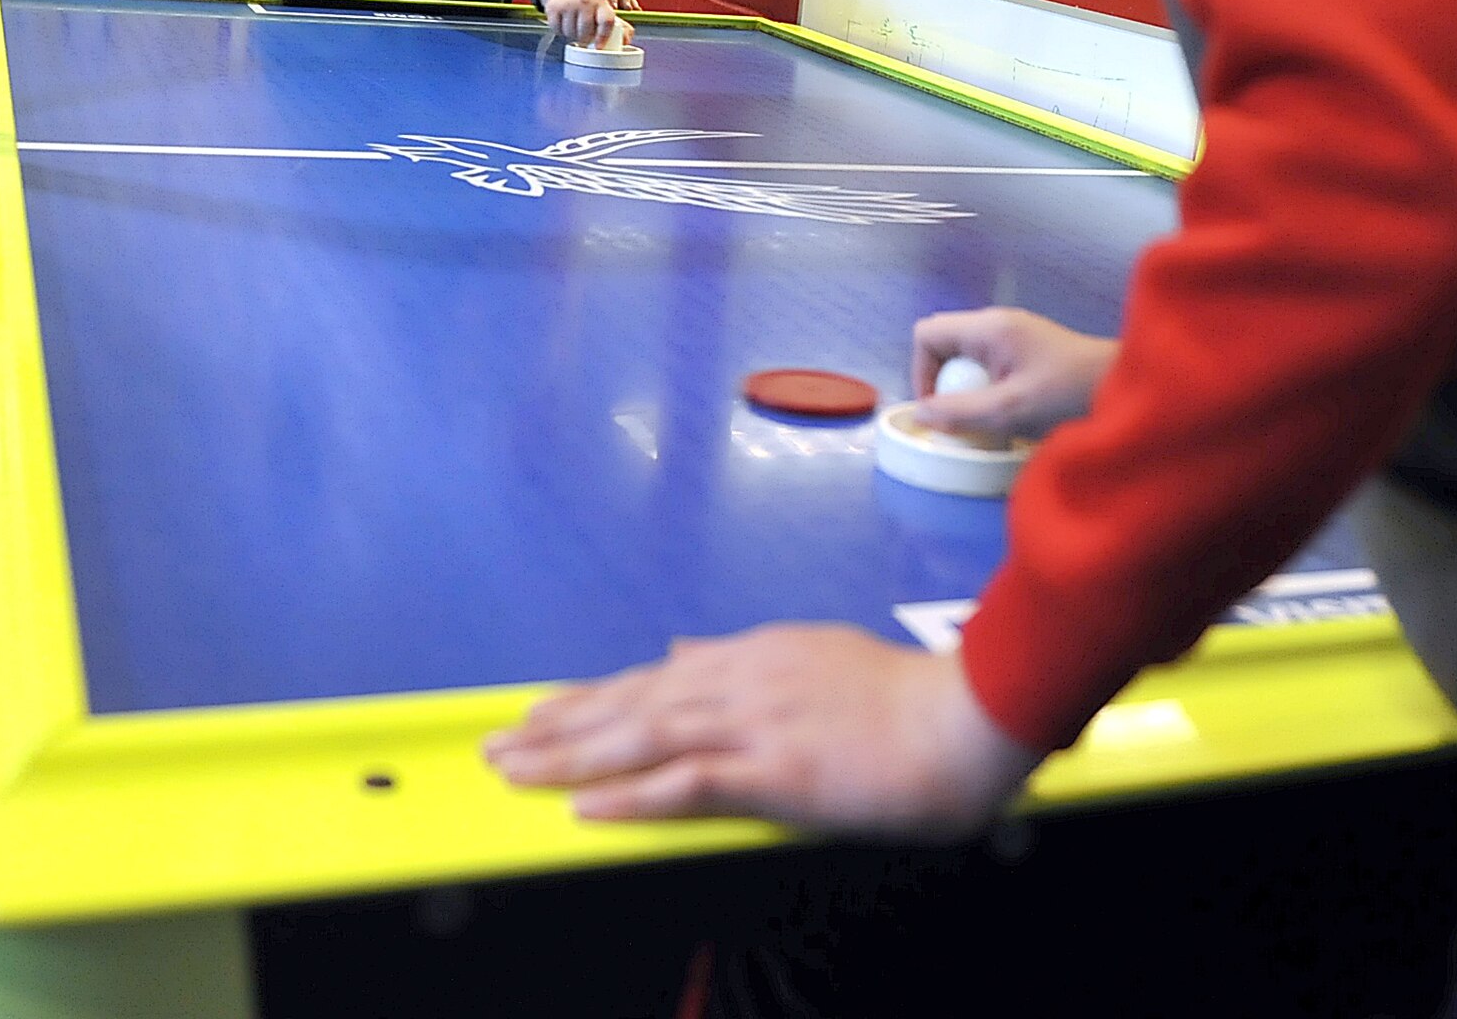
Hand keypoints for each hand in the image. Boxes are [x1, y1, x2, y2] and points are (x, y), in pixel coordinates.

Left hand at [483, 626, 1037, 836]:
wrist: (961, 718)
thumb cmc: (901, 699)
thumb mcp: (815, 654)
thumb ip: (746, 658)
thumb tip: (685, 649)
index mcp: (752, 656)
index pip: (652, 680)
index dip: (591, 699)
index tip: (542, 712)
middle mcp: (739, 680)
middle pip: (630, 706)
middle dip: (557, 726)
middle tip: (496, 743)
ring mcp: (753, 723)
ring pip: (641, 739)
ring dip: (569, 756)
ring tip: (513, 770)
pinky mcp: (773, 769)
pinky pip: (686, 785)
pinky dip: (630, 796)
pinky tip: (585, 807)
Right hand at [539, 0, 624, 46]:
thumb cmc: (589, 8)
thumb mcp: (605, 13)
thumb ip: (621, 28)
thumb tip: (626, 40)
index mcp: (601, 4)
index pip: (606, 21)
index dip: (603, 36)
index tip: (599, 47)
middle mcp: (586, 2)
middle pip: (586, 31)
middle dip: (585, 38)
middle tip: (585, 35)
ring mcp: (569, 4)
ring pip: (571, 32)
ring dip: (573, 36)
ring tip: (575, 29)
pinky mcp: (554, 9)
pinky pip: (558, 30)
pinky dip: (561, 32)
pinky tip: (565, 24)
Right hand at [911, 307, 1116, 441]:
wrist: (1125, 386)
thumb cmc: (1070, 392)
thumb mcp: (1011, 408)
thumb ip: (961, 411)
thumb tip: (919, 414)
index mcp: (989, 327)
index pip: (928, 333)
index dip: (921, 371)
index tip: (938, 407)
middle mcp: (996, 323)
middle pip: (944, 344)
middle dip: (943, 382)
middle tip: (961, 417)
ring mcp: (1013, 334)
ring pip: (965, 357)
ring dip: (966, 388)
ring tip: (985, 418)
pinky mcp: (1026, 349)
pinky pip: (987, 364)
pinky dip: (986, 388)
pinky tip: (1007, 412)